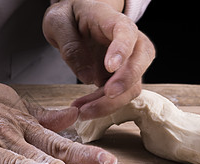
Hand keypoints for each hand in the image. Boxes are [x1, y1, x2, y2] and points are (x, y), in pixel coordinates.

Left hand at [43, 0, 154, 119]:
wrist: (74, 19)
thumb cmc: (68, 17)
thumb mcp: (58, 23)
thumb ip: (70, 46)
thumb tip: (87, 77)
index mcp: (109, 19)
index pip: (125, 31)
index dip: (122, 49)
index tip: (110, 66)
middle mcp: (127, 38)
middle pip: (141, 59)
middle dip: (126, 81)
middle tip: (106, 95)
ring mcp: (127, 59)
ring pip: (133, 84)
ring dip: (110, 102)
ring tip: (82, 110)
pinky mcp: (120, 76)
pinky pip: (119, 95)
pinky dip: (103, 105)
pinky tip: (83, 109)